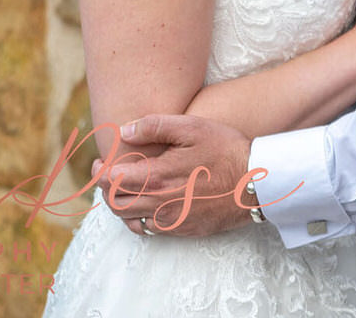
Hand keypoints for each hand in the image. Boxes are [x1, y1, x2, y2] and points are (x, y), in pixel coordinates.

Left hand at [94, 114, 258, 237]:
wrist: (256, 184)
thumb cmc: (226, 150)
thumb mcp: (193, 127)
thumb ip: (155, 126)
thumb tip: (124, 131)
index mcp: (156, 177)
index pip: (111, 181)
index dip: (99, 171)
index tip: (100, 162)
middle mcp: (158, 204)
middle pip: (114, 204)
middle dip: (105, 189)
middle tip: (108, 174)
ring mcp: (170, 220)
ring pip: (129, 220)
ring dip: (120, 204)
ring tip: (125, 188)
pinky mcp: (182, 230)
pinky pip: (149, 230)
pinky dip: (139, 218)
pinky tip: (146, 204)